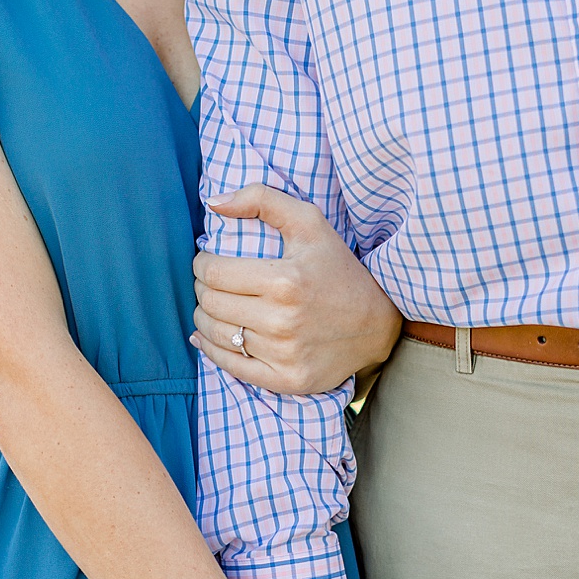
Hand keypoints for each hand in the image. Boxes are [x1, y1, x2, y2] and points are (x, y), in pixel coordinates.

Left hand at [192, 184, 401, 394]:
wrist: (377, 324)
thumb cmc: (338, 268)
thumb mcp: (309, 222)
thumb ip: (261, 199)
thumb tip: (212, 203)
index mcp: (285, 280)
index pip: (213, 273)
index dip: (201, 264)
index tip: (207, 261)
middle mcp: (283, 321)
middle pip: (210, 303)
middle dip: (202, 289)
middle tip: (212, 283)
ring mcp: (284, 354)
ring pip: (215, 334)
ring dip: (204, 318)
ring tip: (214, 306)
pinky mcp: (286, 379)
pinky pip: (230, 366)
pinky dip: (211, 350)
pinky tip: (207, 337)